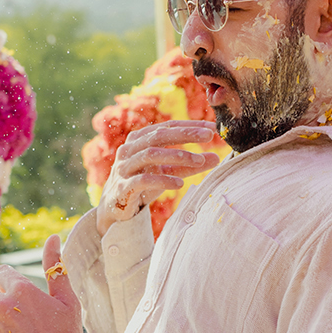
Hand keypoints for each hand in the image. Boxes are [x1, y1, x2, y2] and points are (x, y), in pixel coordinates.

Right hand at [95, 120, 221, 235]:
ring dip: (176, 156)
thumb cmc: (143, 183)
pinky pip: (142, 181)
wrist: (115, 206)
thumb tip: (217, 158)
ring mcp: (124, 167)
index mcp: (140, 139)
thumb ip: (190, 165)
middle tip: (208, 136)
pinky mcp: (122, 187)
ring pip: (150, 155)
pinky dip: (162, 180)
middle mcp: (130, 148)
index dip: (189, 126)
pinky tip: (180, 183)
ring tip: (199, 160)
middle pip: (158, 136)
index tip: (211, 128)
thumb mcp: (168, 171)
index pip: (167, 127)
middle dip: (185, 135)